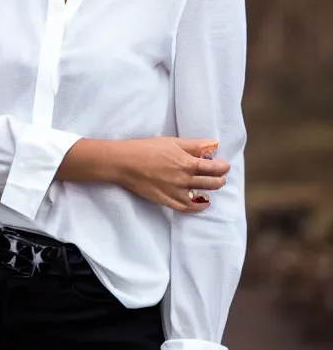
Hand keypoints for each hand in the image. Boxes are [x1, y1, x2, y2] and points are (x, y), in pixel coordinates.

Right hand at [113, 137, 229, 211]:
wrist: (125, 163)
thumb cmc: (146, 148)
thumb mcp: (172, 141)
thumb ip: (194, 145)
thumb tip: (213, 146)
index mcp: (187, 163)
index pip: (214, 168)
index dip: (223, 166)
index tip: (224, 165)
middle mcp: (185, 179)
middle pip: (212, 183)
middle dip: (220, 179)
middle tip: (221, 175)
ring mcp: (176, 192)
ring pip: (202, 195)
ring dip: (211, 190)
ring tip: (213, 186)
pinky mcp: (167, 200)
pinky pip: (187, 207)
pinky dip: (198, 206)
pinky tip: (202, 202)